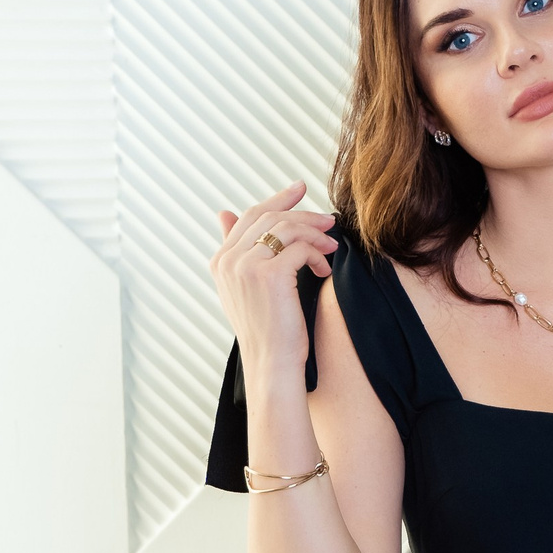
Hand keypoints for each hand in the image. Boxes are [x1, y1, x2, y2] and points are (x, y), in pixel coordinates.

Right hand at [211, 184, 335, 377]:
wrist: (271, 363)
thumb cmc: (267, 330)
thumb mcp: (246, 286)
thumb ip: (238, 250)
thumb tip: (224, 212)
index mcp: (220, 261)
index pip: (250, 216)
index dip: (278, 200)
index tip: (300, 189)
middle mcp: (228, 260)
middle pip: (269, 217)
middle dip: (304, 214)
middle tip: (329, 220)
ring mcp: (246, 266)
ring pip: (286, 229)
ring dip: (315, 234)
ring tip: (332, 246)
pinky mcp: (269, 275)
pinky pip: (300, 249)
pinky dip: (318, 255)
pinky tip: (325, 269)